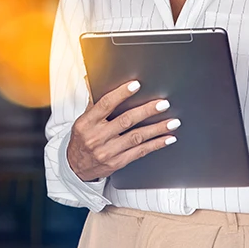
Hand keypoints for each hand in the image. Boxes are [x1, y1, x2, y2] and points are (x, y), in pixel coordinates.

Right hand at [65, 80, 180, 181]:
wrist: (75, 168)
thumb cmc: (82, 140)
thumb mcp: (82, 121)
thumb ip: (93, 103)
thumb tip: (91, 79)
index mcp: (87, 123)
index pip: (105, 105)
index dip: (121, 94)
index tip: (136, 85)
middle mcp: (96, 137)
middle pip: (125, 121)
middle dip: (146, 111)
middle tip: (163, 104)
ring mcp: (107, 152)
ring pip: (136, 138)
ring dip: (157, 129)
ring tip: (172, 122)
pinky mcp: (117, 163)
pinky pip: (140, 152)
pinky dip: (156, 145)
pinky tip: (167, 138)